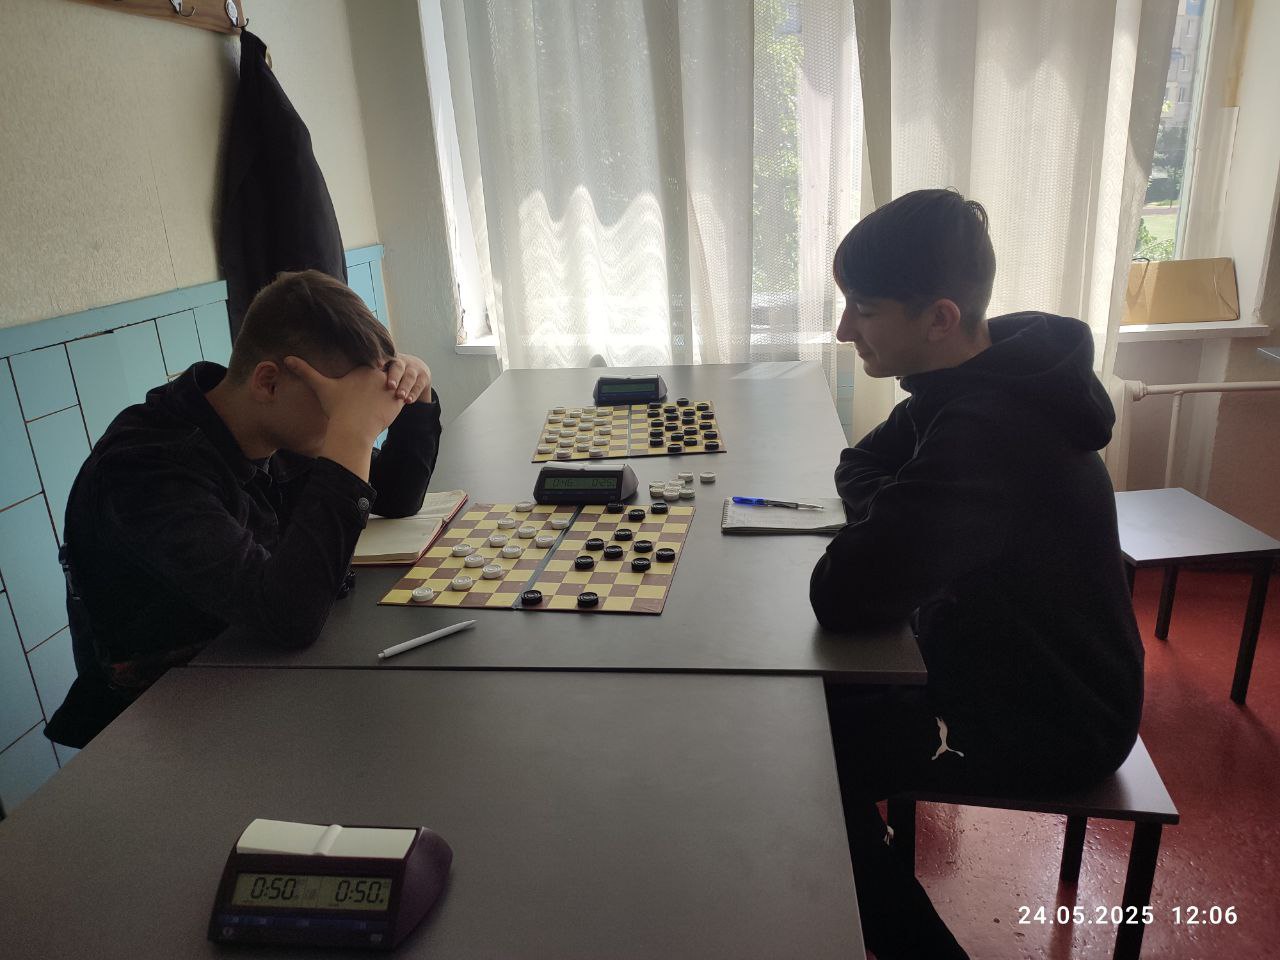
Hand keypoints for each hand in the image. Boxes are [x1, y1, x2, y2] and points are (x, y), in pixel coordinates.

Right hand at [283, 356, 404, 441]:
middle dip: (383, 381)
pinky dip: (396, 403)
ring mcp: (390, 387)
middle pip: (386, 373)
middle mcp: (379, 374)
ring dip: (391, 392)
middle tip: (376, 394)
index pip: (372, 364)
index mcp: (363, 367)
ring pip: (396, 385)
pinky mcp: (397, 401)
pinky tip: (386, 410)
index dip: (370, 373)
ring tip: (382, 403)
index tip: (365, 385)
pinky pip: (402, 397)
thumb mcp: (321, 387)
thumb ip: (306, 371)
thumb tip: (287, 358)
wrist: (352, 429)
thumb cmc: (337, 408)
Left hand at [383, 354, 432, 403]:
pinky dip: (413, 393)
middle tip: (391, 385)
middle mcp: (403, 361)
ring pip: (409, 377)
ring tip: (400, 396)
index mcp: (391, 358)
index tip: (378, 365)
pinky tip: (409, 400)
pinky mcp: (424, 377)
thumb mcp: (387, 369)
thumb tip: (358, 377)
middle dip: (395, 376)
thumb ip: (378, 373)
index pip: (386, 358)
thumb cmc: (395, 373)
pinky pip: (418, 385)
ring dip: (405, 387)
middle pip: (398, 367)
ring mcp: (415, 368)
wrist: (417, 370)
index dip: (382, 360)